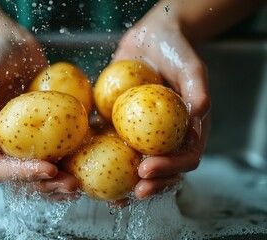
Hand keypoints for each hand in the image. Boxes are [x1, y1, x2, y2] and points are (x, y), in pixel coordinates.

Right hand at [0, 31, 78, 196]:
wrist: (12, 46)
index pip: (0, 167)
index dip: (23, 174)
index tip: (49, 169)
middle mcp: (6, 144)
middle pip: (24, 177)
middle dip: (48, 185)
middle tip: (72, 185)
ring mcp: (27, 140)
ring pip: (43, 170)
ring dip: (61, 181)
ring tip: (81, 184)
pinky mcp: (46, 132)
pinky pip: (58, 151)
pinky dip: (71, 162)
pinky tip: (89, 163)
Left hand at [113, 9, 210, 199]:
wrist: (150, 39)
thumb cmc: (175, 51)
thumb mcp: (190, 66)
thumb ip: (197, 89)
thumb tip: (199, 113)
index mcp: (187, 129)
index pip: (185, 157)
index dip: (170, 169)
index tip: (148, 169)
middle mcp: (166, 136)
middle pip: (163, 170)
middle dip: (151, 184)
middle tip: (134, 192)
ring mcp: (143, 134)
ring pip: (137, 165)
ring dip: (127, 184)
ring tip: (113, 197)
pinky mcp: (121, 126)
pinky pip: (113, 146)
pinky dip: (103, 161)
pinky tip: (89, 170)